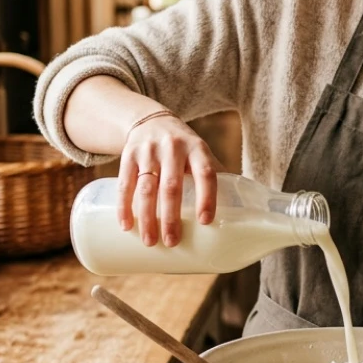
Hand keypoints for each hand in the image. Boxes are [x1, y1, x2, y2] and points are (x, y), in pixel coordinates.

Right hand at [117, 113, 222, 247]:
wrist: (151, 121)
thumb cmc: (184, 148)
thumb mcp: (201, 153)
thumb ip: (215, 176)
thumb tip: (238, 211)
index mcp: (198, 149)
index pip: (206, 173)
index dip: (207, 197)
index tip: (205, 222)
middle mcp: (173, 148)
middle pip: (172, 186)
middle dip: (171, 217)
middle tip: (172, 242)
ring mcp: (149, 151)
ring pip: (147, 187)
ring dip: (147, 217)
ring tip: (150, 241)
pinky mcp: (129, 155)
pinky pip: (125, 183)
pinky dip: (124, 206)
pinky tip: (126, 225)